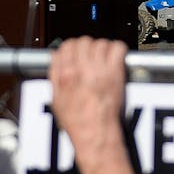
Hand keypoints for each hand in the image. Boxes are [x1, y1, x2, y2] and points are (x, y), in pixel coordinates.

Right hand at [48, 38, 126, 155]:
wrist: (95, 131)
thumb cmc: (77, 121)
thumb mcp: (55, 99)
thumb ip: (55, 76)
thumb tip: (56, 59)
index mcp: (65, 74)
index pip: (66, 46)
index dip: (72, 48)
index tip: (76, 52)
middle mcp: (81, 68)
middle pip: (83, 41)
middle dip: (86, 47)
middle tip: (90, 56)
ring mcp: (99, 69)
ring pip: (100, 43)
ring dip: (102, 49)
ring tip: (103, 58)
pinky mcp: (115, 72)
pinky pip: (117, 48)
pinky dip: (118, 49)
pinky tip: (116, 58)